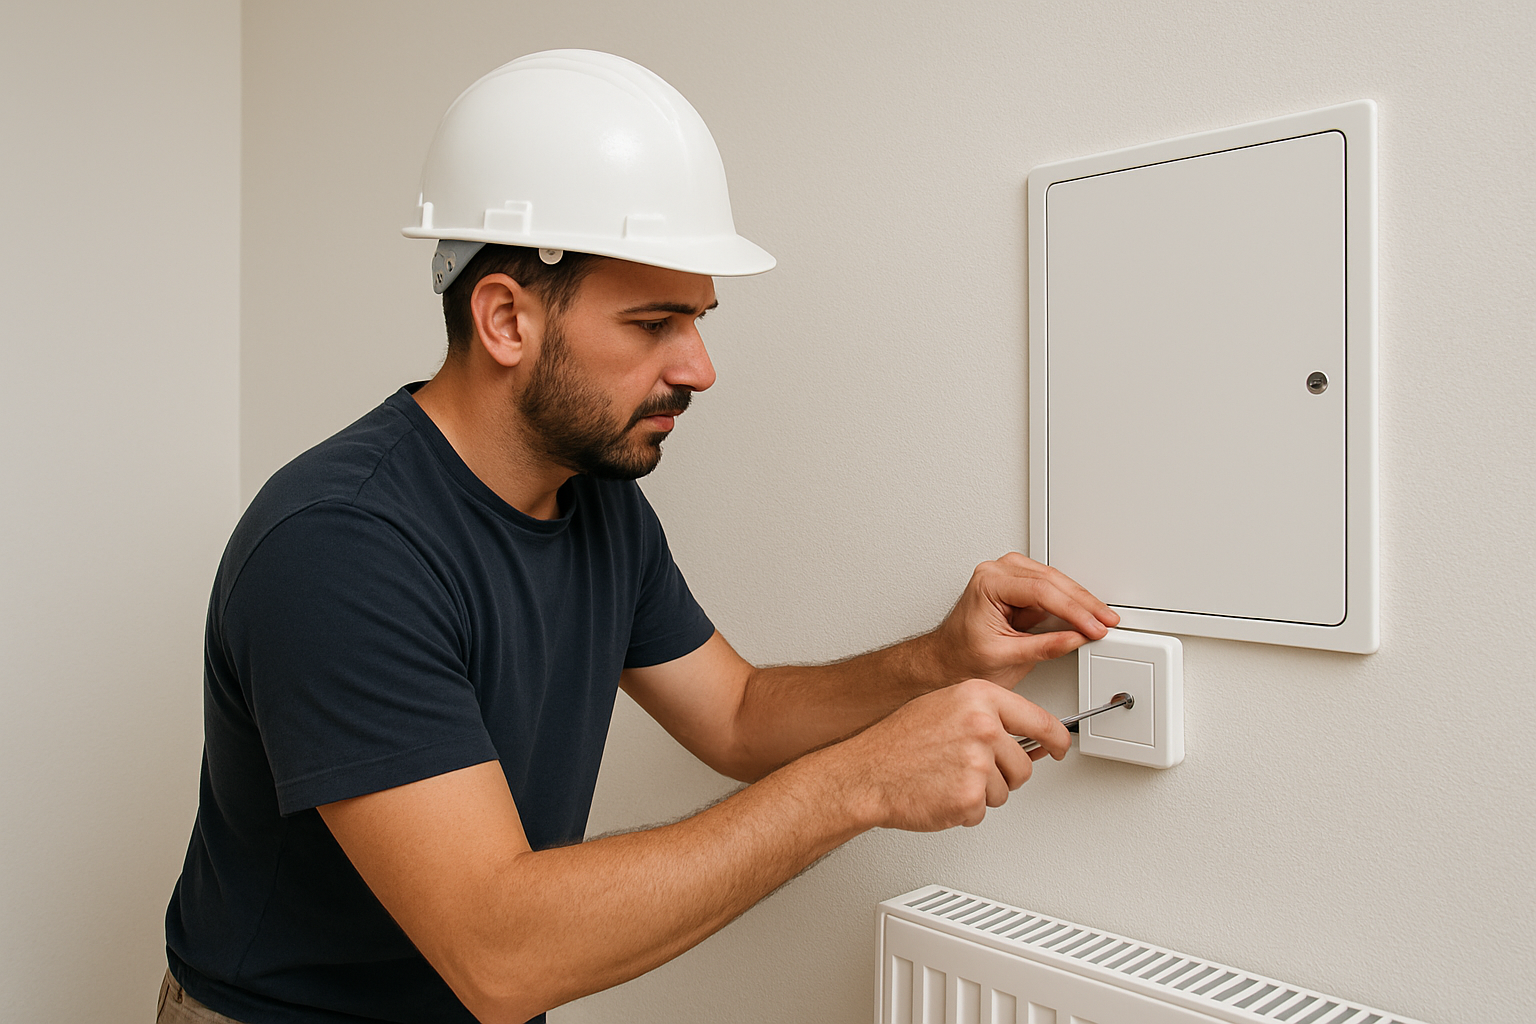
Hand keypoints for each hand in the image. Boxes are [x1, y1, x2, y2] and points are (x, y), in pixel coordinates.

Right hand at [829, 679, 1070, 831]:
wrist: (866, 773)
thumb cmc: (897, 742)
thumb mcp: (943, 707)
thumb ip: (985, 715)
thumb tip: (1023, 734)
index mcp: (979, 698)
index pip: (1039, 721)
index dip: (1056, 739)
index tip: (1060, 747)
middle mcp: (983, 726)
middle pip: (1024, 765)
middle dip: (1005, 775)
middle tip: (971, 771)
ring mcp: (978, 763)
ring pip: (1005, 792)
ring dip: (981, 793)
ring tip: (946, 778)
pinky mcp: (970, 797)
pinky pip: (982, 811)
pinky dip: (963, 810)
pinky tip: (939, 793)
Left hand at [929, 553, 1118, 686]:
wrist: (945, 660)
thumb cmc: (961, 658)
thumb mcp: (1005, 657)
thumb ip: (1044, 647)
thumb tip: (1076, 638)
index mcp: (988, 584)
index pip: (1040, 591)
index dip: (1072, 610)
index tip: (1093, 626)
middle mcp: (995, 573)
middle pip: (1050, 580)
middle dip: (1082, 603)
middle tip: (1105, 621)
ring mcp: (1006, 576)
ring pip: (1053, 581)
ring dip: (1079, 601)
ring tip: (1100, 619)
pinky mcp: (1016, 586)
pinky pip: (1048, 588)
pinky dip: (1067, 602)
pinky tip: (1084, 614)